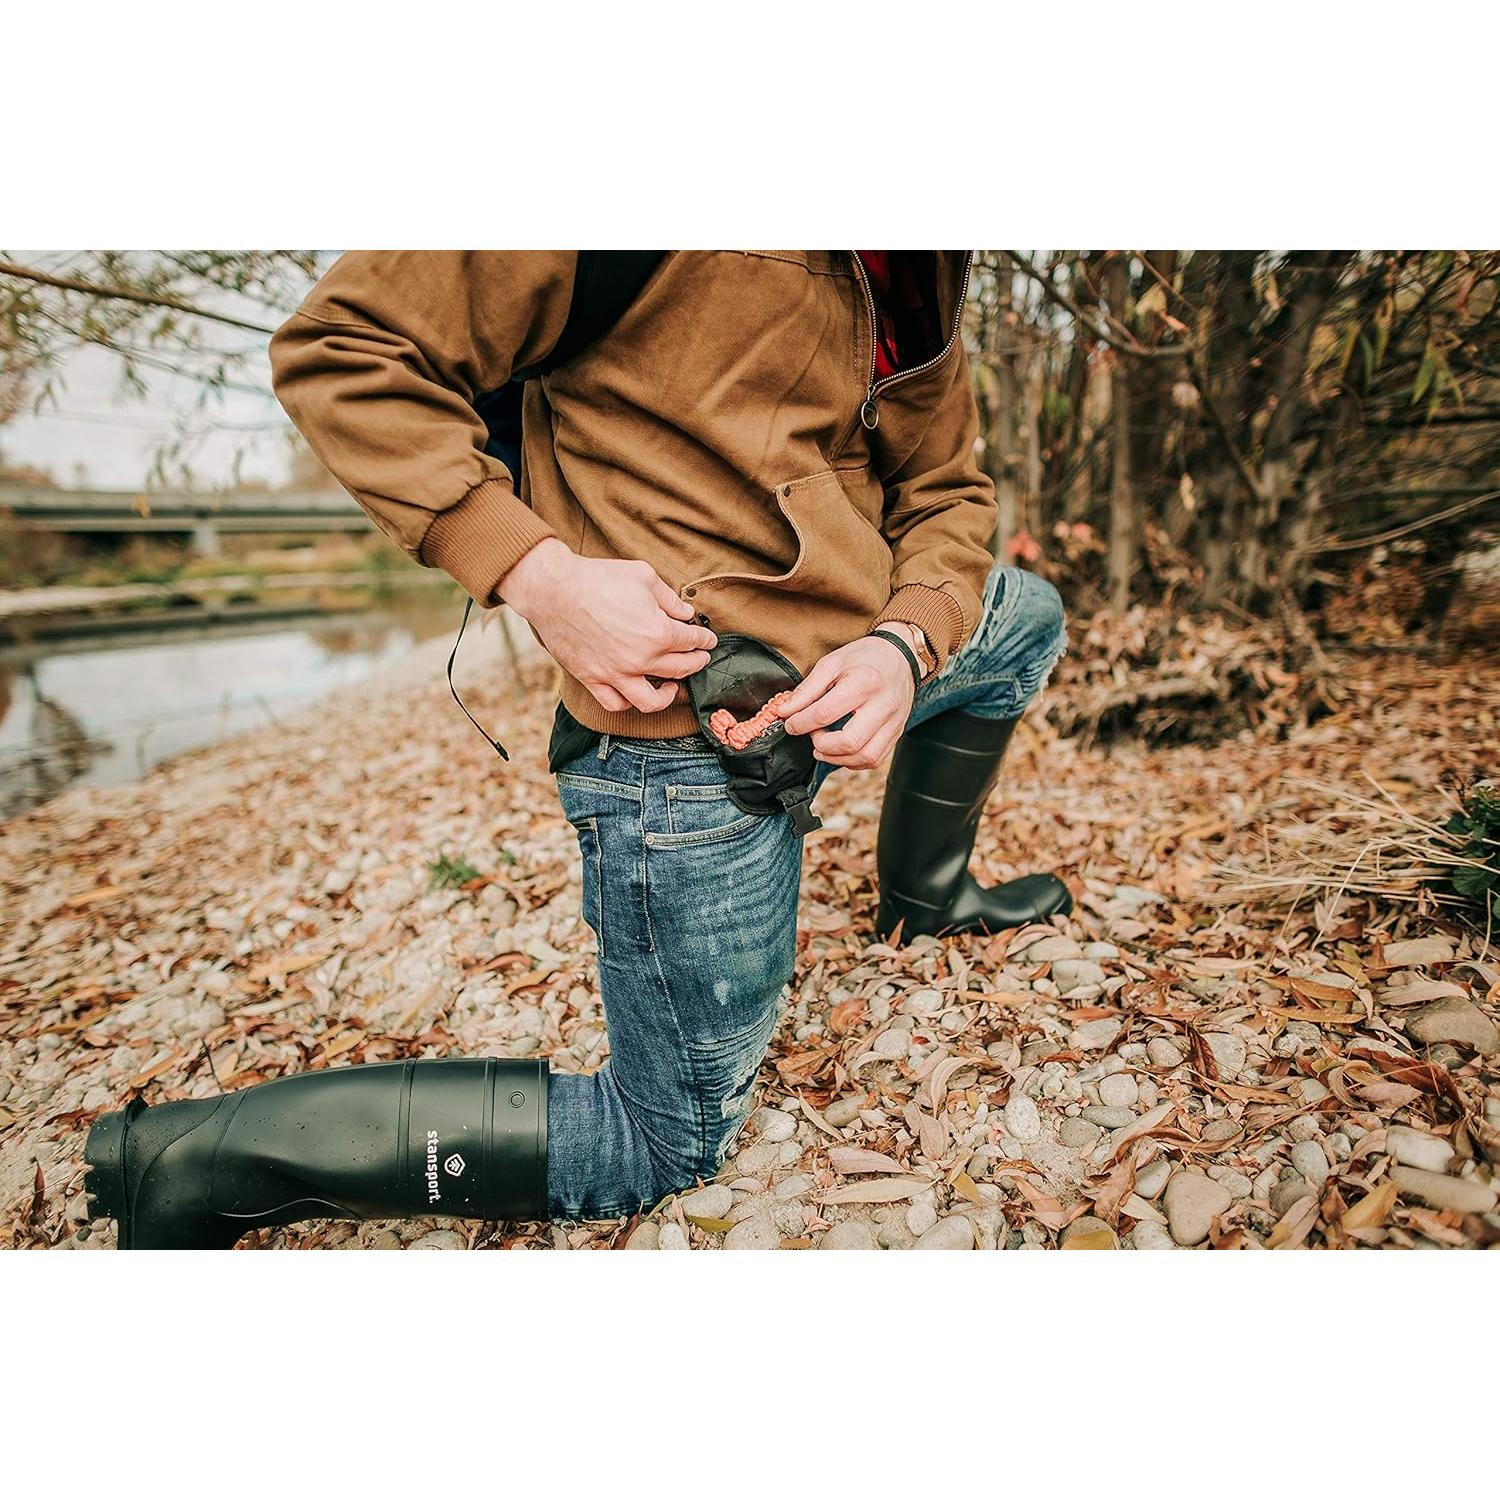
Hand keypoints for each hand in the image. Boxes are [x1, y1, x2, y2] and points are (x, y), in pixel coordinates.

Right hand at [499, 539, 716, 713]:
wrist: (554, 590)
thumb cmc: (598, 579)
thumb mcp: (643, 576)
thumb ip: (669, 598)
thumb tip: (685, 612)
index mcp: (658, 633)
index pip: (692, 641)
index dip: (704, 640)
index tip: (707, 639)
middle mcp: (640, 660)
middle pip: (680, 669)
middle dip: (696, 662)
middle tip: (699, 657)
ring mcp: (616, 674)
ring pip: (652, 701)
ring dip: (669, 694)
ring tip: (673, 685)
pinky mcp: (593, 679)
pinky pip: (616, 703)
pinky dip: (629, 702)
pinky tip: (636, 691)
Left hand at [774, 630, 919, 768]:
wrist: (901, 656)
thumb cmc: (864, 658)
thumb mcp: (832, 663)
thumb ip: (807, 689)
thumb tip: (785, 712)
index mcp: (864, 682)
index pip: (825, 713)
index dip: (801, 723)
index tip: (790, 724)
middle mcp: (883, 704)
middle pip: (849, 742)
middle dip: (821, 745)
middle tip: (812, 734)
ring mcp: (894, 721)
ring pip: (865, 756)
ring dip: (837, 758)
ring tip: (823, 746)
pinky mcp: (897, 732)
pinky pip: (875, 759)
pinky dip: (853, 761)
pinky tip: (840, 750)